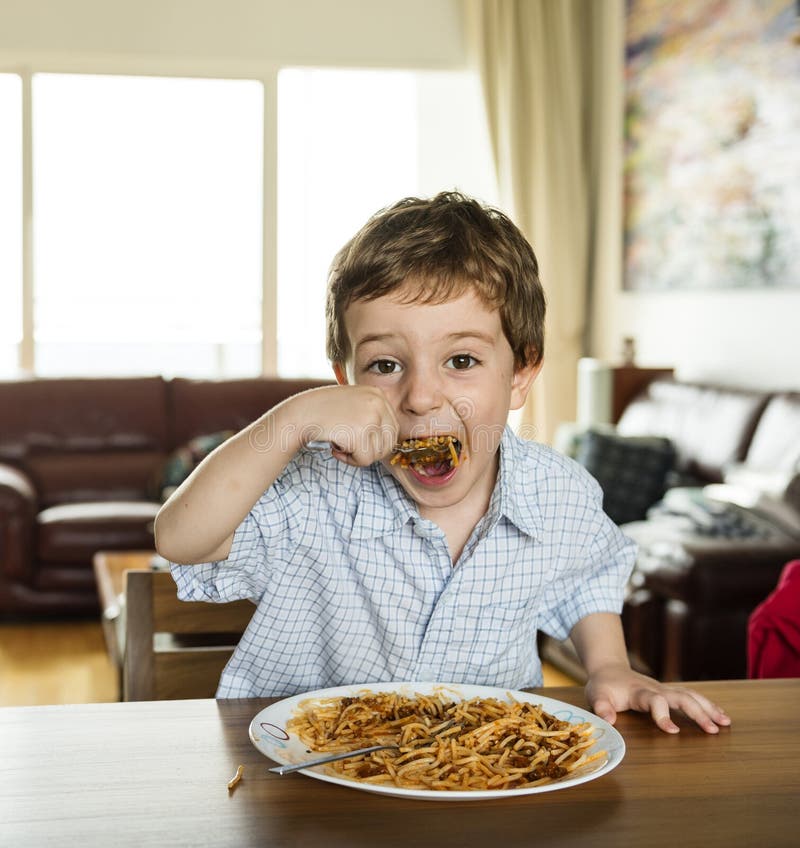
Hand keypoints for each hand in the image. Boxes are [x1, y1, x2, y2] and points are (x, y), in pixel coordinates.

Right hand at [295, 385, 398, 466]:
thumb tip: (389, 440)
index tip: (358, 441)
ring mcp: (371, 417)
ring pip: (377, 453)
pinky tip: (336, 448)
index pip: (392, 428)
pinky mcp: (361, 434)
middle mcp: (378, 402)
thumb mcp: (352, 403)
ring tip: (340, 444)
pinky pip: (365, 460)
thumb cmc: (322, 412)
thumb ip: (371, 414)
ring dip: (358, 455)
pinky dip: (350, 460)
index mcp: (378, 394)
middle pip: (389, 442)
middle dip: (369, 450)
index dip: (376, 441)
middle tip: (349, 447)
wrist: (299, 414)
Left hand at [585, 663, 731, 733]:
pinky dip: (707, 705)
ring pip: (691, 695)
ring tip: (726, 723)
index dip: (663, 715)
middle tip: (713, 730)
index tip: (673, 731)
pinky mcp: (669, 692)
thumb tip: (608, 720)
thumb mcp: (596, 695)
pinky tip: (720, 716)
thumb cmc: (604, 686)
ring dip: (708, 708)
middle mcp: (656, 689)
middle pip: (680, 697)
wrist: (610, 669)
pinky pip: (691, 696)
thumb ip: (601, 707)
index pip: (655, 701)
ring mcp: (665, 689)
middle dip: (697, 713)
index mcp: (639, 692)